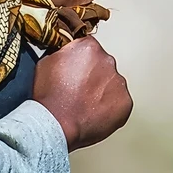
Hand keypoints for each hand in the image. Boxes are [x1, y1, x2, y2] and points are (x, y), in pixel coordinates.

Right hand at [32, 36, 132, 150]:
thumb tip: (68, 55)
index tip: (78, 71)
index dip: (82, 62)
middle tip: (80, 91)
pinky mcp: (125, 102)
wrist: (57, 124)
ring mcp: (118, 82)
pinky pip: (120, 102)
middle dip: (94, 75)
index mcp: (89, 48)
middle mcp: (107, 61)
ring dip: (103, 91)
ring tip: (87, 105)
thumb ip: (64, 53)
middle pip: (103, 65)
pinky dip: (111, 108)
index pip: (90, 48)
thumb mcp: (46, 62)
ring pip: (112, 84)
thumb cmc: (50, 98)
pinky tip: (96, 113)